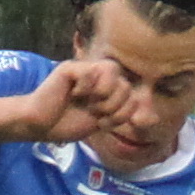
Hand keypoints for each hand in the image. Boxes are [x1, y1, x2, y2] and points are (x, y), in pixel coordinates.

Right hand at [11, 58, 133, 144]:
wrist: (40, 126)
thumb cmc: (66, 124)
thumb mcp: (102, 122)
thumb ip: (122, 115)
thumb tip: (154, 118)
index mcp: (107, 90)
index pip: (131, 92)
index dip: (125, 111)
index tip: (105, 124)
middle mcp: (97, 78)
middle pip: (125, 82)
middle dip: (116, 105)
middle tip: (98, 114)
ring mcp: (84, 71)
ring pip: (111, 69)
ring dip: (106, 93)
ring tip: (91, 104)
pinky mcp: (69, 68)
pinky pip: (90, 70)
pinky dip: (86, 87)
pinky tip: (74, 94)